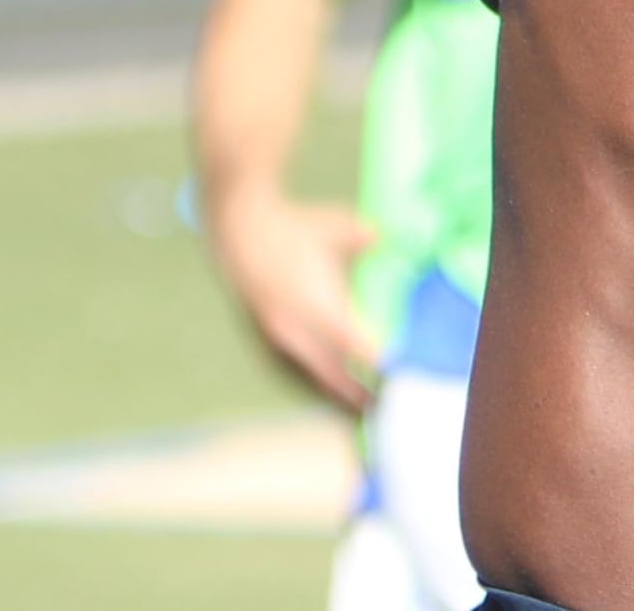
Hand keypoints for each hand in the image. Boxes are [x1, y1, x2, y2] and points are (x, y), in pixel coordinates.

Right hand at [211, 189, 381, 413]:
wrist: (240, 232)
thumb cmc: (294, 228)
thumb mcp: (338, 226)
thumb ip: (367, 238)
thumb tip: (388, 241)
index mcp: (317, 304)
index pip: (352, 343)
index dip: (373, 359)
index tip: (393, 369)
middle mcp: (297, 328)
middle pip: (331, 373)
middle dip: (355, 393)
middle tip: (378, 407)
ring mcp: (279, 336)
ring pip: (309, 375)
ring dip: (333, 391)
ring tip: (356, 404)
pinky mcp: (265, 337)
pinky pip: (291, 369)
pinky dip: (310, 380)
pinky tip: (324, 384)